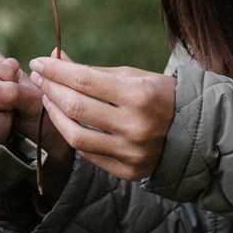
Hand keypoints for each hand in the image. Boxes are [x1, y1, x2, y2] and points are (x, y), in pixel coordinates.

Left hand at [31, 55, 176, 183]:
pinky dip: (73, 135)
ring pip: (76, 136)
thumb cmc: (158, 95)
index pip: (84, 79)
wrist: (194, 132)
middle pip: (76, 107)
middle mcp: (135, 126)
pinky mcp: (128, 172)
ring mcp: (131, 152)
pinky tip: (65, 121)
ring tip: (48, 99)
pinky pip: (89, 154)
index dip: (57, 70)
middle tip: (39, 78)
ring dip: (55, 115)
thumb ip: (93, 71)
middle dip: (51, 89)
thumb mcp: (132, 76)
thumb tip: (54, 60)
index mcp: (139, 95)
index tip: (39, 62)